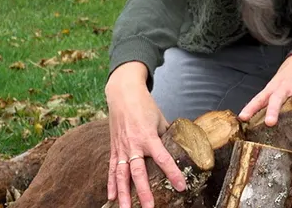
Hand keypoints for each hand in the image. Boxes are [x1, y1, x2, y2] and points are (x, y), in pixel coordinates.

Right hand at [104, 63, 186, 207]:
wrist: (123, 93)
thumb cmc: (144, 105)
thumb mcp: (160, 118)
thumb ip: (167, 135)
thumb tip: (180, 146)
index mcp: (148, 137)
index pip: (163, 159)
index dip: (172, 173)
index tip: (180, 186)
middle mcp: (133, 144)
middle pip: (138, 172)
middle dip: (143, 192)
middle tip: (149, 207)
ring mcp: (122, 148)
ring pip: (121, 175)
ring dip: (123, 194)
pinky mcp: (114, 148)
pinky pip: (112, 168)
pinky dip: (111, 183)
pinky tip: (111, 197)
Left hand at [238, 52, 291, 139]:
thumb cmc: (289, 74)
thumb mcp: (276, 83)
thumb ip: (269, 99)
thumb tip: (256, 118)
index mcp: (274, 86)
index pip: (260, 97)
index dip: (250, 107)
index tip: (243, 117)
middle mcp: (286, 86)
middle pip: (278, 98)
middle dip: (273, 110)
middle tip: (270, 123)